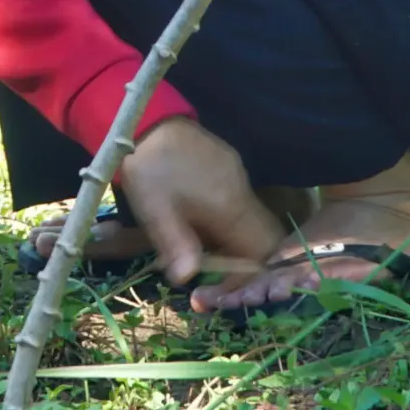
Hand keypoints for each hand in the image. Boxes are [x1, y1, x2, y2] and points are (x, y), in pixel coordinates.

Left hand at [111, 117, 282, 286]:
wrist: (147, 119)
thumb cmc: (150, 169)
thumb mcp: (156, 211)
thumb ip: (176, 245)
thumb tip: (187, 279)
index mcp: (231, 206)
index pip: (262, 251)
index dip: (248, 276)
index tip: (220, 289)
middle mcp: (243, 192)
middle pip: (263, 238)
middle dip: (243, 264)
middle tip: (213, 279)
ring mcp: (238, 177)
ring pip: (252, 222)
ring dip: (234, 244)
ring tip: (202, 254)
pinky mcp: (229, 167)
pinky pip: (240, 205)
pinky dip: (229, 224)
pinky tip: (201, 225)